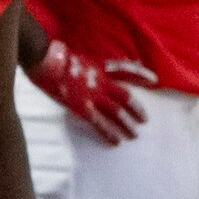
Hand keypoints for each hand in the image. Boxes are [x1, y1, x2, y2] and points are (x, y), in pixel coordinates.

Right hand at [31, 41, 146, 146]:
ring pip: (116, 112)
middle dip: (136, 109)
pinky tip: (116, 142)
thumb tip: (82, 68)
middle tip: (145, 120)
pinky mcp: (82, 107)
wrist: (45, 60)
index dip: (140, 75)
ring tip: (134, 136)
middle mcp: (100, 82)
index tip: (154, 80)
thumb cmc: (53, 57)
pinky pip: (99, 123)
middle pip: (125, 96)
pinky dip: (109, 133)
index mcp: (99, 67)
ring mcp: (93, 95)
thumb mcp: (74, 57)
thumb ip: (83, 65)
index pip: (125, 70)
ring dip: (126, 125)